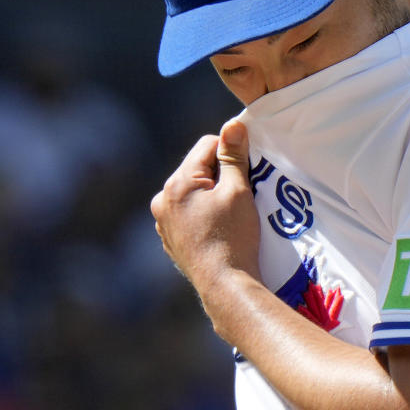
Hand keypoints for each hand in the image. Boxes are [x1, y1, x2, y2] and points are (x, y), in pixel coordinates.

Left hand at [150, 120, 261, 310]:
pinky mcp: (170, 241)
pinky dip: (203, 215)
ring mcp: (163, 223)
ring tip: (231, 214)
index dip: (231, 152)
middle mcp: (162, 200)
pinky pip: (188, 215)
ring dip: (210, 195)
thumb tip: (233, 124)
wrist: (224, 285)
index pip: (206, 145)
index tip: (248, 171)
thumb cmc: (234, 237)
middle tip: (243, 194)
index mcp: (177, 183)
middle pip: (197, 169)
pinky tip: (220, 230)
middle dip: (219, 175)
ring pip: (192, 193)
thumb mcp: (238, 191)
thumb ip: (233, 156)